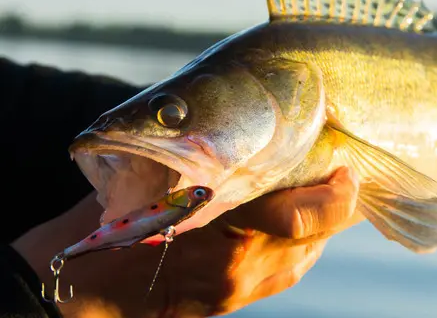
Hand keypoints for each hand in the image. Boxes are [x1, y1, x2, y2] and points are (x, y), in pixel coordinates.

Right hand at [13, 167, 362, 317]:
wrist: (86, 289)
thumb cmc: (109, 227)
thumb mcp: (151, 185)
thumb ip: (202, 168)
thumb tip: (238, 139)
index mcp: (221, 236)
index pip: (301, 218)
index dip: (335, 195)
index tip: (346, 169)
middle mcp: (239, 268)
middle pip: (312, 238)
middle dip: (335, 207)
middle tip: (342, 176)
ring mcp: (238, 290)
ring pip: (304, 258)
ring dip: (319, 227)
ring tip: (323, 197)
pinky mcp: (232, 301)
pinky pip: (285, 274)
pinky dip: (299, 248)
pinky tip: (293, 229)